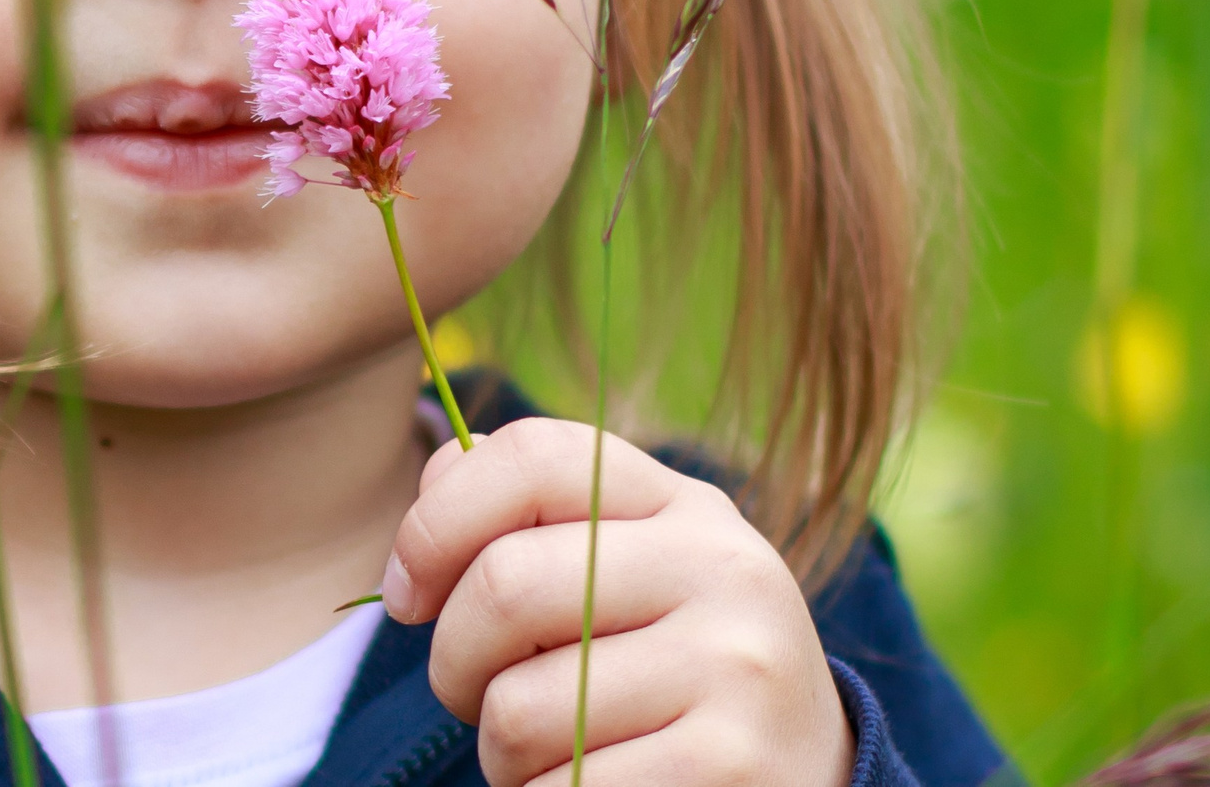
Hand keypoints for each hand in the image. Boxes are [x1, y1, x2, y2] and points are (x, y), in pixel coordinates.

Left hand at [382, 418, 853, 786]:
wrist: (805, 776)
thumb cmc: (666, 670)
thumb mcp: (624, 573)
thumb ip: (530, 518)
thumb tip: (435, 481)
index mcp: (683, 505)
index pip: (532, 457)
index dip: (434, 523)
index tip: (405, 596)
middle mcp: (724, 568)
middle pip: (504, 585)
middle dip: (452, 661)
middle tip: (469, 698)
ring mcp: (736, 667)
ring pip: (519, 707)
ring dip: (500, 752)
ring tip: (552, 751)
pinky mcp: (729, 764)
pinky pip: (562, 786)